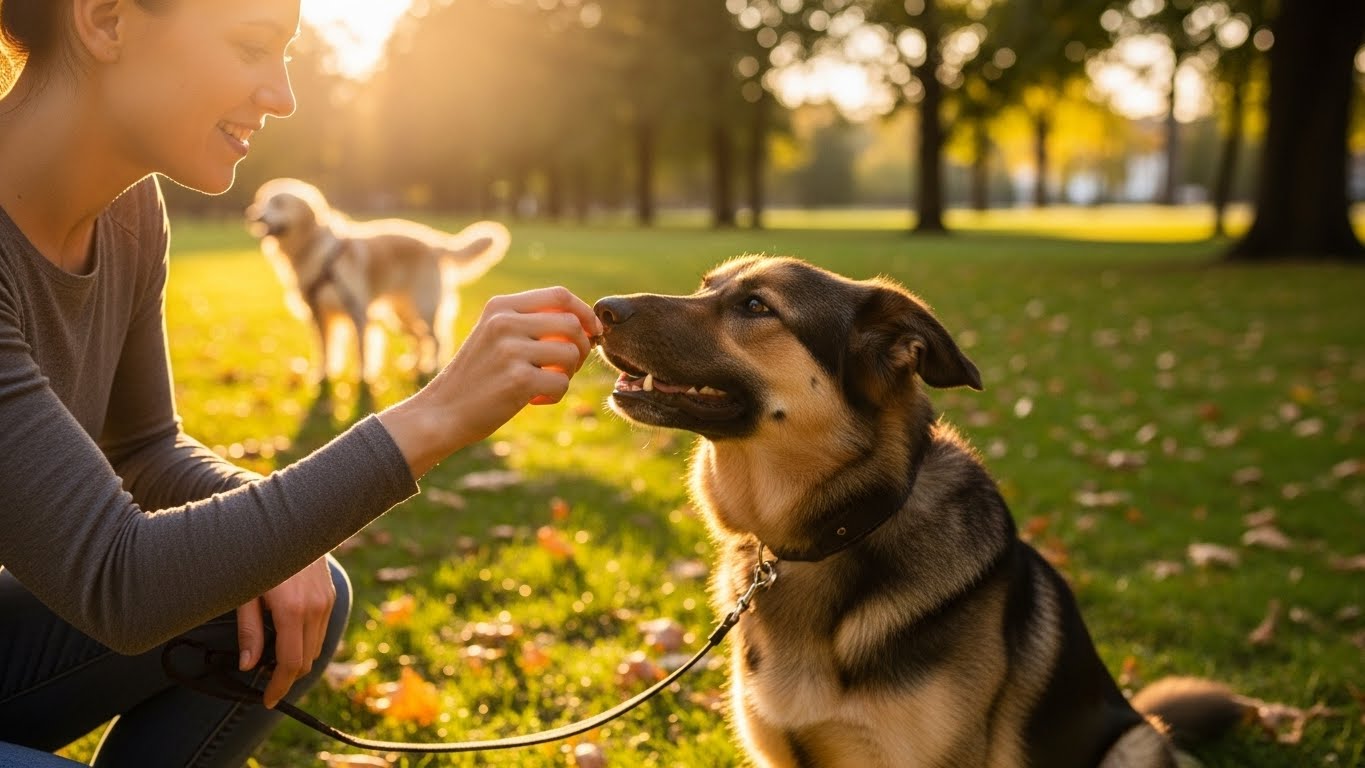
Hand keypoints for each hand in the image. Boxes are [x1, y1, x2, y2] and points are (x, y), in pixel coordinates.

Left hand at [236, 556, 334, 708]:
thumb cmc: (259, 555)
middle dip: (286, 676)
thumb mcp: (246, 592)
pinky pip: (321, 629)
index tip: (267, 700)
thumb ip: (249, 630)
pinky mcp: (330, 594)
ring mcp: (327, 601)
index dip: (279, 687)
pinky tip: (287, 636)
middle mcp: (316, 608)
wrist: (291, 522)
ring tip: (272, 658)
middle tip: (264, 681)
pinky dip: (306, 641)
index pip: (290, 663)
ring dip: (297, 659)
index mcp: (292, 610)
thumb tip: (248, 665)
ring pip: (316, 647)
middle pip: (306, 660)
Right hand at [380, 286, 600, 476]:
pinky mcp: (518, 380)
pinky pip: (561, 383)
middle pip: (572, 324)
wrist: (441, 412)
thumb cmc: (476, 376)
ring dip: (567, 373)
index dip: (585, 312)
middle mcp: (504, 322)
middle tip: (567, 367)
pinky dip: (555, 395)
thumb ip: (531, 323)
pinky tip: (533, 399)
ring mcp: (510, 350)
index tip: (593, 331)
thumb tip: (588, 325)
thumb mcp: (495, 335)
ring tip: (544, 383)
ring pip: (571, 354)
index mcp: (501, 306)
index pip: (559, 295)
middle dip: (581, 347)